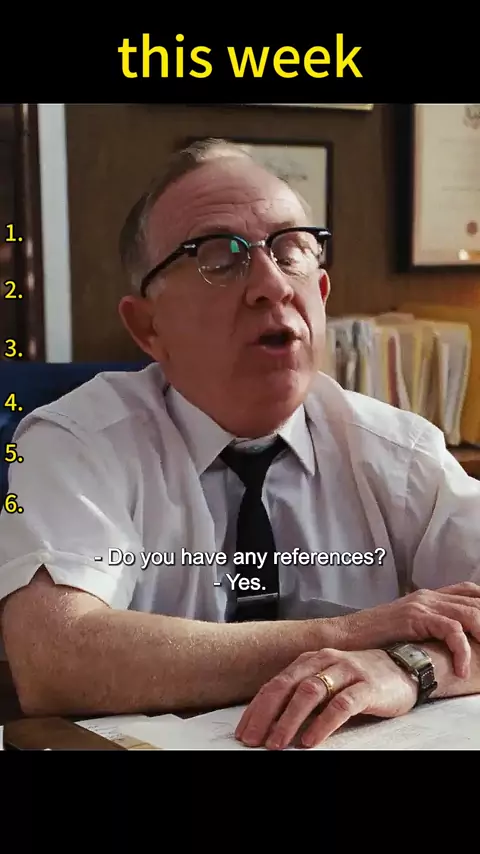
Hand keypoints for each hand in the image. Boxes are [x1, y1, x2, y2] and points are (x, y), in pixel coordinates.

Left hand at [236, 648, 417, 749]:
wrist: (404, 667)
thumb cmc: (361, 678)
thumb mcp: (328, 680)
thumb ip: (303, 693)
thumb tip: (271, 720)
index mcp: (311, 660)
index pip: (276, 683)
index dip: (257, 707)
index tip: (244, 730)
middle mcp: (326, 661)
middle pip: (287, 686)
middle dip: (266, 715)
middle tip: (253, 740)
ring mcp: (347, 671)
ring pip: (310, 693)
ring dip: (289, 720)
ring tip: (276, 744)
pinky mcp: (367, 686)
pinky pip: (341, 705)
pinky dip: (323, 723)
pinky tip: (311, 740)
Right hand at [345, 582, 479, 678]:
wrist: (344, 638)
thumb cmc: (372, 640)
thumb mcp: (406, 630)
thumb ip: (427, 630)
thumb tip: (450, 645)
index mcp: (428, 597)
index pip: (469, 591)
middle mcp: (428, 596)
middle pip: (476, 601)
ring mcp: (422, 605)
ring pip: (470, 613)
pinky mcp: (415, 618)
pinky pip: (451, 630)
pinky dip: (462, 650)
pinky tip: (461, 669)